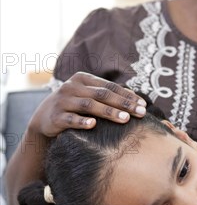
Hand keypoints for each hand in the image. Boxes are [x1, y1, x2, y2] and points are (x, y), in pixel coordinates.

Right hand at [30, 71, 146, 137]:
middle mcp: (72, 87)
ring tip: (125, 119)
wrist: (44, 119)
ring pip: (89, 105)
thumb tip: (134, 96)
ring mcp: (63, 101)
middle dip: (123, 104)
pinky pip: (70, 119)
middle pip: (102, 94)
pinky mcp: (56, 117)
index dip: (127, 95)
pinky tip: (93, 125)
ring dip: (108, 112)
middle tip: (140, 113)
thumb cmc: (73, 107)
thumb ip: (107, 94)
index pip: (109, 86)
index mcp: (82, 79)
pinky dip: (82, 122)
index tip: (143, 105)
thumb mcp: (88, 96)